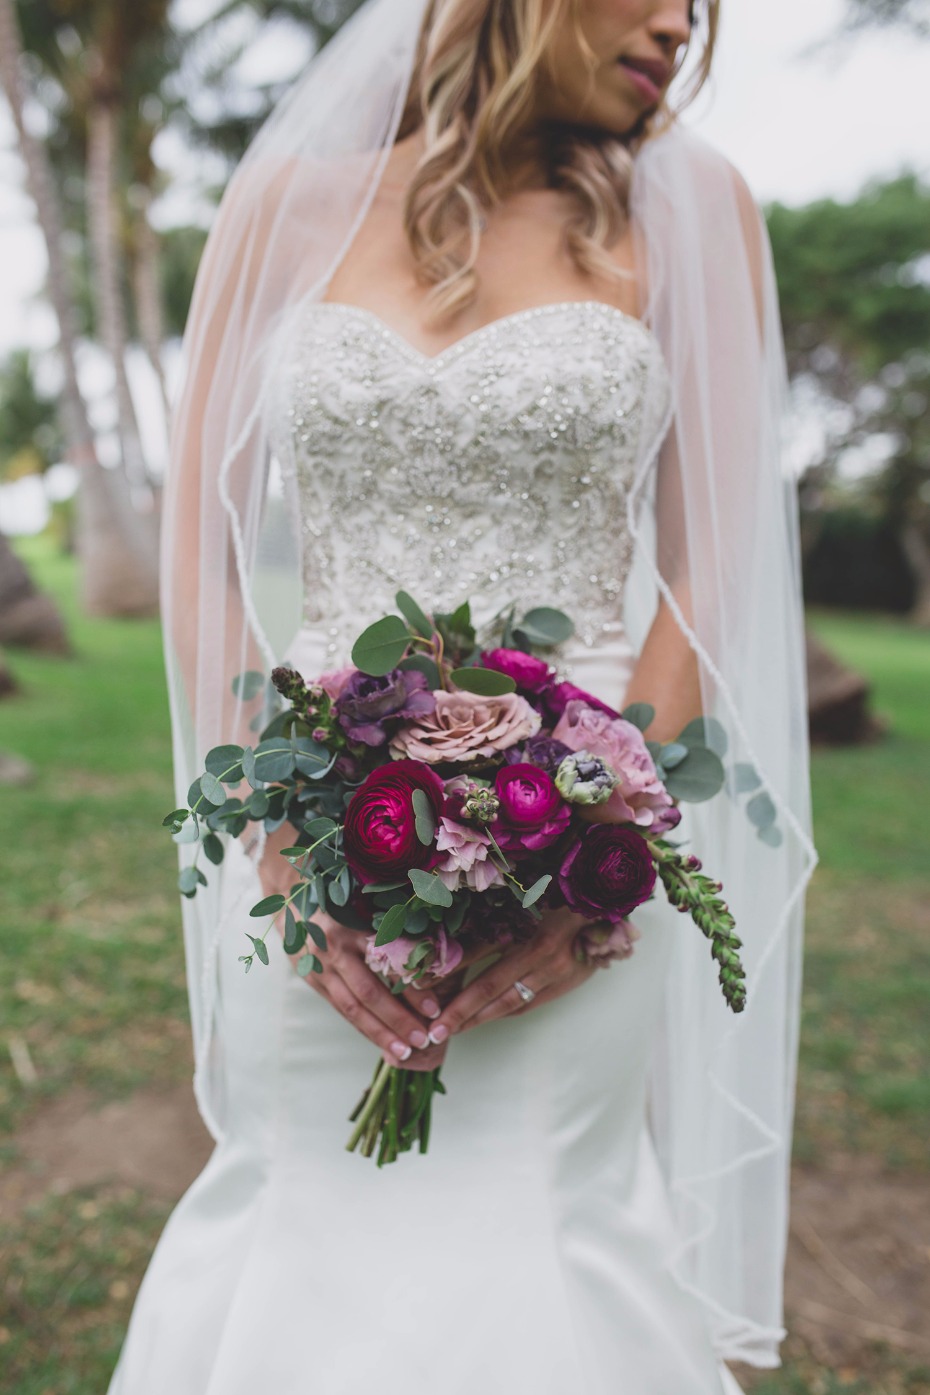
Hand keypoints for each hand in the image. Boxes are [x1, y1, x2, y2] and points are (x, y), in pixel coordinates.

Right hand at [293, 911, 447, 1071]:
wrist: (294, 905)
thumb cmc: (346, 906)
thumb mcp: (369, 909)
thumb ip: (396, 930)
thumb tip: (434, 960)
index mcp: (356, 925)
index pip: (388, 964)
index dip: (412, 989)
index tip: (435, 1010)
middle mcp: (336, 948)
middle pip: (369, 992)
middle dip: (398, 1020)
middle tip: (423, 1040)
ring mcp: (321, 967)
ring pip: (353, 1008)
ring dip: (380, 1033)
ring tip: (404, 1052)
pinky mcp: (313, 980)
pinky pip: (342, 1009)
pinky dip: (363, 1028)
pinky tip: (382, 1042)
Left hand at [428, 905, 597, 1040]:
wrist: (601, 901)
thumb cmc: (552, 892)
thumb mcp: (516, 896)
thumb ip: (485, 913)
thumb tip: (442, 934)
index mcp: (522, 919)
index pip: (474, 950)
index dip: (445, 970)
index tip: (417, 986)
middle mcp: (538, 947)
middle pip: (489, 984)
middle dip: (458, 1011)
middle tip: (431, 1031)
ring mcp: (556, 969)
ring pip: (509, 1002)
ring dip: (478, 1019)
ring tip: (450, 1032)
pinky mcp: (566, 981)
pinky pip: (528, 1003)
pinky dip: (503, 1013)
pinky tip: (482, 1020)